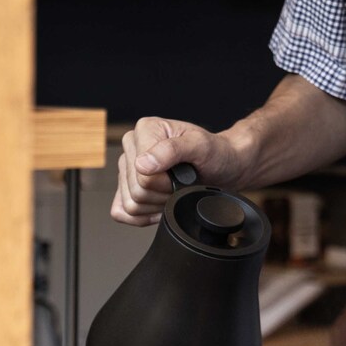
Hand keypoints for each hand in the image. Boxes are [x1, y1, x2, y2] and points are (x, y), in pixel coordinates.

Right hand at [111, 117, 239, 225]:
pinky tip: (160, 203)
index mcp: (145, 130)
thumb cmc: (214, 153)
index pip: (141, 174)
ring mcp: (127, 169)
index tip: (183, 173)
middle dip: (163, 194)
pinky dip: (144, 216)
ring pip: (130, 205)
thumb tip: (142, 164)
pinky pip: (122, 213)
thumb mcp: (201, 146)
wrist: (223, 167)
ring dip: (157, 205)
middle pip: (136, 191)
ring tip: (173, 190)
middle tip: (181, 182)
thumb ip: (172, 150)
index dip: (166, 182)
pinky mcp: (125, 189)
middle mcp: (132, 147)